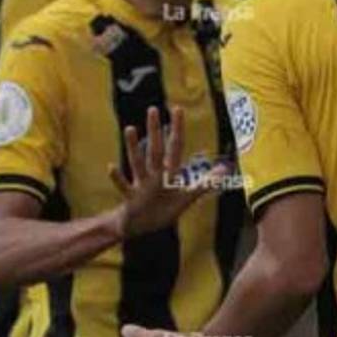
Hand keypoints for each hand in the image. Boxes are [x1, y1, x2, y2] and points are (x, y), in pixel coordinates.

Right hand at [108, 106, 230, 238]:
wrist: (140, 227)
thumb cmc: (163, 209)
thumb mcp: (186, 198)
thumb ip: (205, 184)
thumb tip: (224, 170)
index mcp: (169, 173)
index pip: (175, 147)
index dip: (178, 129)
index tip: (177, 109)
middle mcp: (154, 175)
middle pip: (156, 150)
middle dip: (155, 131)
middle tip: (153, 109)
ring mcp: (141, 186)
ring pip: (138, 163)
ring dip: (134, 147)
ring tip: (130, 128)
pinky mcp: (131, 199)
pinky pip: (124, 187)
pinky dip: (118, 178)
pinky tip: (111, 166)